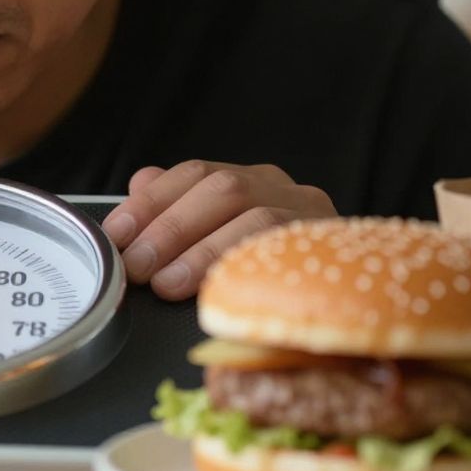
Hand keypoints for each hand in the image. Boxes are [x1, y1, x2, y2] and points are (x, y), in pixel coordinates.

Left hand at [101, 160, 335, 300]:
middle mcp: (285, 189)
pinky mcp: (334, 250)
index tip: (117, 233)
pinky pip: (287, 254)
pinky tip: (216, 291)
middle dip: (171, 227)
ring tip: (166, 283)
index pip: (195, 173)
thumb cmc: (266, 272)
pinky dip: (245, 269)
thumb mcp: (216, 234)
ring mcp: (314, 217)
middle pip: (224, 190)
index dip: (150, 202)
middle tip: (137, 266)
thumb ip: (176, 206)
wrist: (354, 297)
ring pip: (256, 218)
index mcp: (252, 179)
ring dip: (202, 252)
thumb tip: (139, 183)